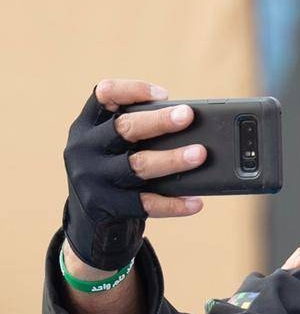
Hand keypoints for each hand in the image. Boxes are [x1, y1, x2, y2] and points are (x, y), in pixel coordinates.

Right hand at [62, 79, 206, 272]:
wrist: (90, 224)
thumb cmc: (114, 174)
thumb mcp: (114, 147)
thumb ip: (139, 132)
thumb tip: (189, 123)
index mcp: (87, 125)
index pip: (103, 95)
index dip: (132, 90)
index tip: (163, 94)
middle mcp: (84, 148)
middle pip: (123, 128)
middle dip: (159, 121)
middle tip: (187, 115)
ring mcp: (91, 178)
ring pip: (137, 165)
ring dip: (172, 159)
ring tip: (200, 154)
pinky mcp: (104, 206)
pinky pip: (145, 203)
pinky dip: (174, 204)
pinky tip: (196, 202)